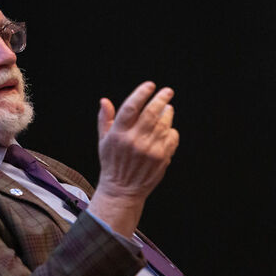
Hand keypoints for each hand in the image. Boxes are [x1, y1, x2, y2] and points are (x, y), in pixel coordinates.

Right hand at [88, 81, 178, 235]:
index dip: (141, 93)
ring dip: (168, 113)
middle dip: (161, 98)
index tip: (150, 85)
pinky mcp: (161, 158)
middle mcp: (134, 141)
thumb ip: (105, 119)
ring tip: (168, 108)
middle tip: (167, 91)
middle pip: (151, 112)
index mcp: (118, 134)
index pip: (131, 107)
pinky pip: (171, 138)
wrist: (122, 190)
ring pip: (164, 124)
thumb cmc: (112, 163)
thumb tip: (104, 101)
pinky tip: (167, 129)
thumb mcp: (103, 141)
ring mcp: (149, 150)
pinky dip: (171, 131)